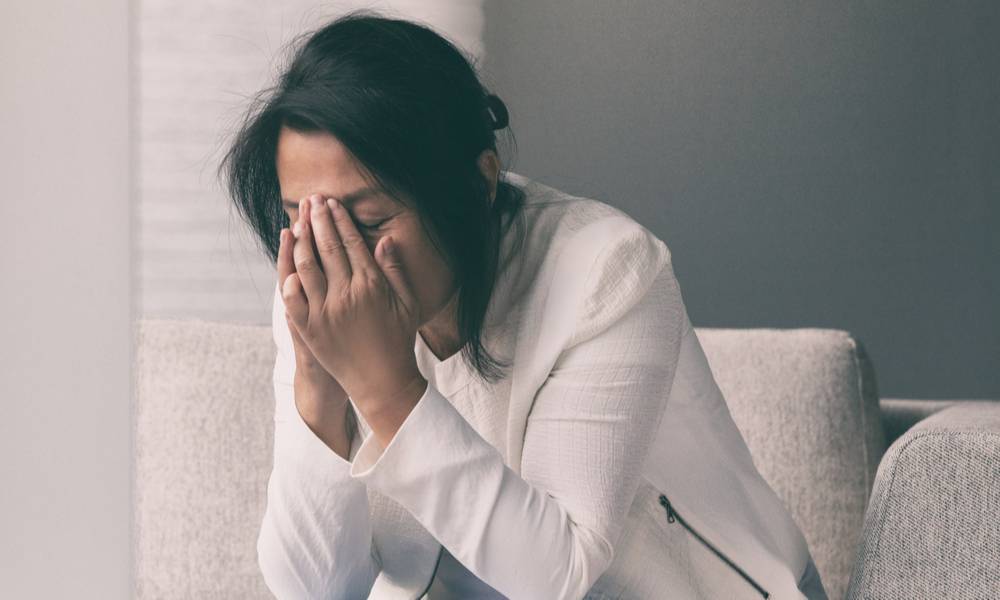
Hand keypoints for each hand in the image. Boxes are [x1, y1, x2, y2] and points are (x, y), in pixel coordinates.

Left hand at [283, 194, 426, 419]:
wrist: (382, 382)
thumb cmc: (399, 340)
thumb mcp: (407, 303)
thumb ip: (394, 270)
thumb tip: (384, 239)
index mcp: (371, 285)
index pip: (351, 243)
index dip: (340, 220)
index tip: (332, 203)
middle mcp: (346, 295)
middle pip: (328, 248)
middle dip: (318, 220)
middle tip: (311, 201)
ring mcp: (325, 312)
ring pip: (307, 267)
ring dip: (301, 242)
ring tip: (298, 223)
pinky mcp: (310, 329)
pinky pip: (293, 299)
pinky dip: (289, 279)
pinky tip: (287, 263)